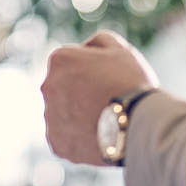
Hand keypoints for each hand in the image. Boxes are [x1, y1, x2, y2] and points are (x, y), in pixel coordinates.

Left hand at [41, 30, 156, 165]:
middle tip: (106, 100)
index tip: (108, 79)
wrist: (138, 124)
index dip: (90, 70)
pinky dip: (78, 138)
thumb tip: (85, 48)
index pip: (69, 62)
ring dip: (77, 115)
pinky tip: (98, 135)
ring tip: (104, 120)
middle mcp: (47, 86)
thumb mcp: (119, 48)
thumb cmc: (130, 83)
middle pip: (63, 87)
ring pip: (63, 113)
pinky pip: (65, 138)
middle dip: (80, 91)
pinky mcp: (57, 143)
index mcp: (59, 59)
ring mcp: (50, 117)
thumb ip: (97, 42)